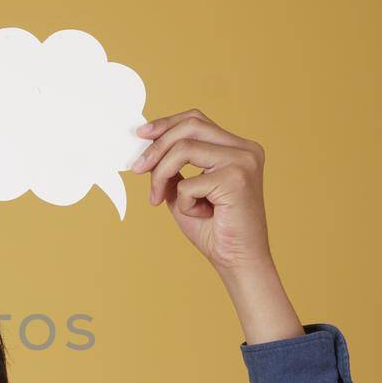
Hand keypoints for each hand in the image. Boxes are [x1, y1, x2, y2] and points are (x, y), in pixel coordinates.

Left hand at [131, 108, 271, 273]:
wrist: (238, 262)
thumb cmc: (214, 230)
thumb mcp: (184, 191)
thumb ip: (171, 167)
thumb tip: (145, 146)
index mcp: (238, 148)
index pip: (197, 120)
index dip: (166, 124)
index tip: (141, 135)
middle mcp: (245, 149)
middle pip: (191, 125)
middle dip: (157, 145)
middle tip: (136, 168)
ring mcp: (244, 161)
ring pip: (185, 149)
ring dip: (161, 174)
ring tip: (158, 198)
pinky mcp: (236, 179)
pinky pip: (188, 182)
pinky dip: (183, 202)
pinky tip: (199, 215)